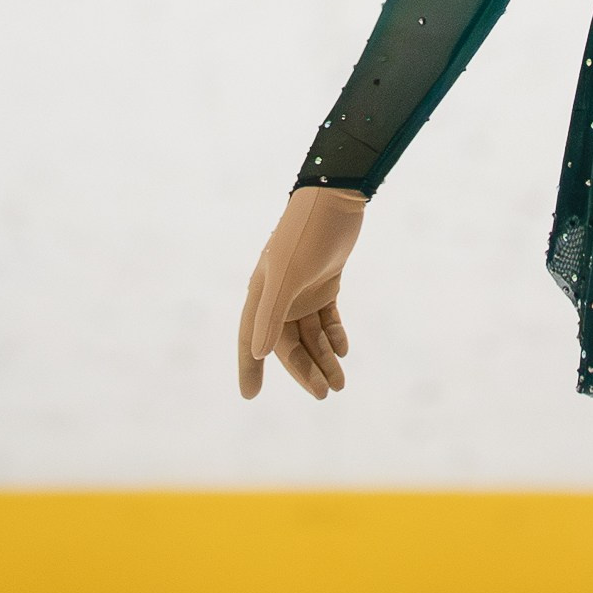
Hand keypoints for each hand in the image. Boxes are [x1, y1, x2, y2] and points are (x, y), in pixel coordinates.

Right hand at [237, 186, 366, 402]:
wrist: (336, 197)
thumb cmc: (307, 234)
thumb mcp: (288, 275)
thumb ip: (272, 314)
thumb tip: (260, 353)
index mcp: (262, 292)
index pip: (252, 338)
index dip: (249, 367)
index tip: (250, 395)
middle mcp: (279, 294)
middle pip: (288, 343)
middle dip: (306, 369)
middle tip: (325, 393)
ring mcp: (302, 289)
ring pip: (311, 334)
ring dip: (324, 357)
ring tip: (340, 383)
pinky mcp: (325, 281)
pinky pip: (326, 318)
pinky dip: (334, 335)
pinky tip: (343, 350)